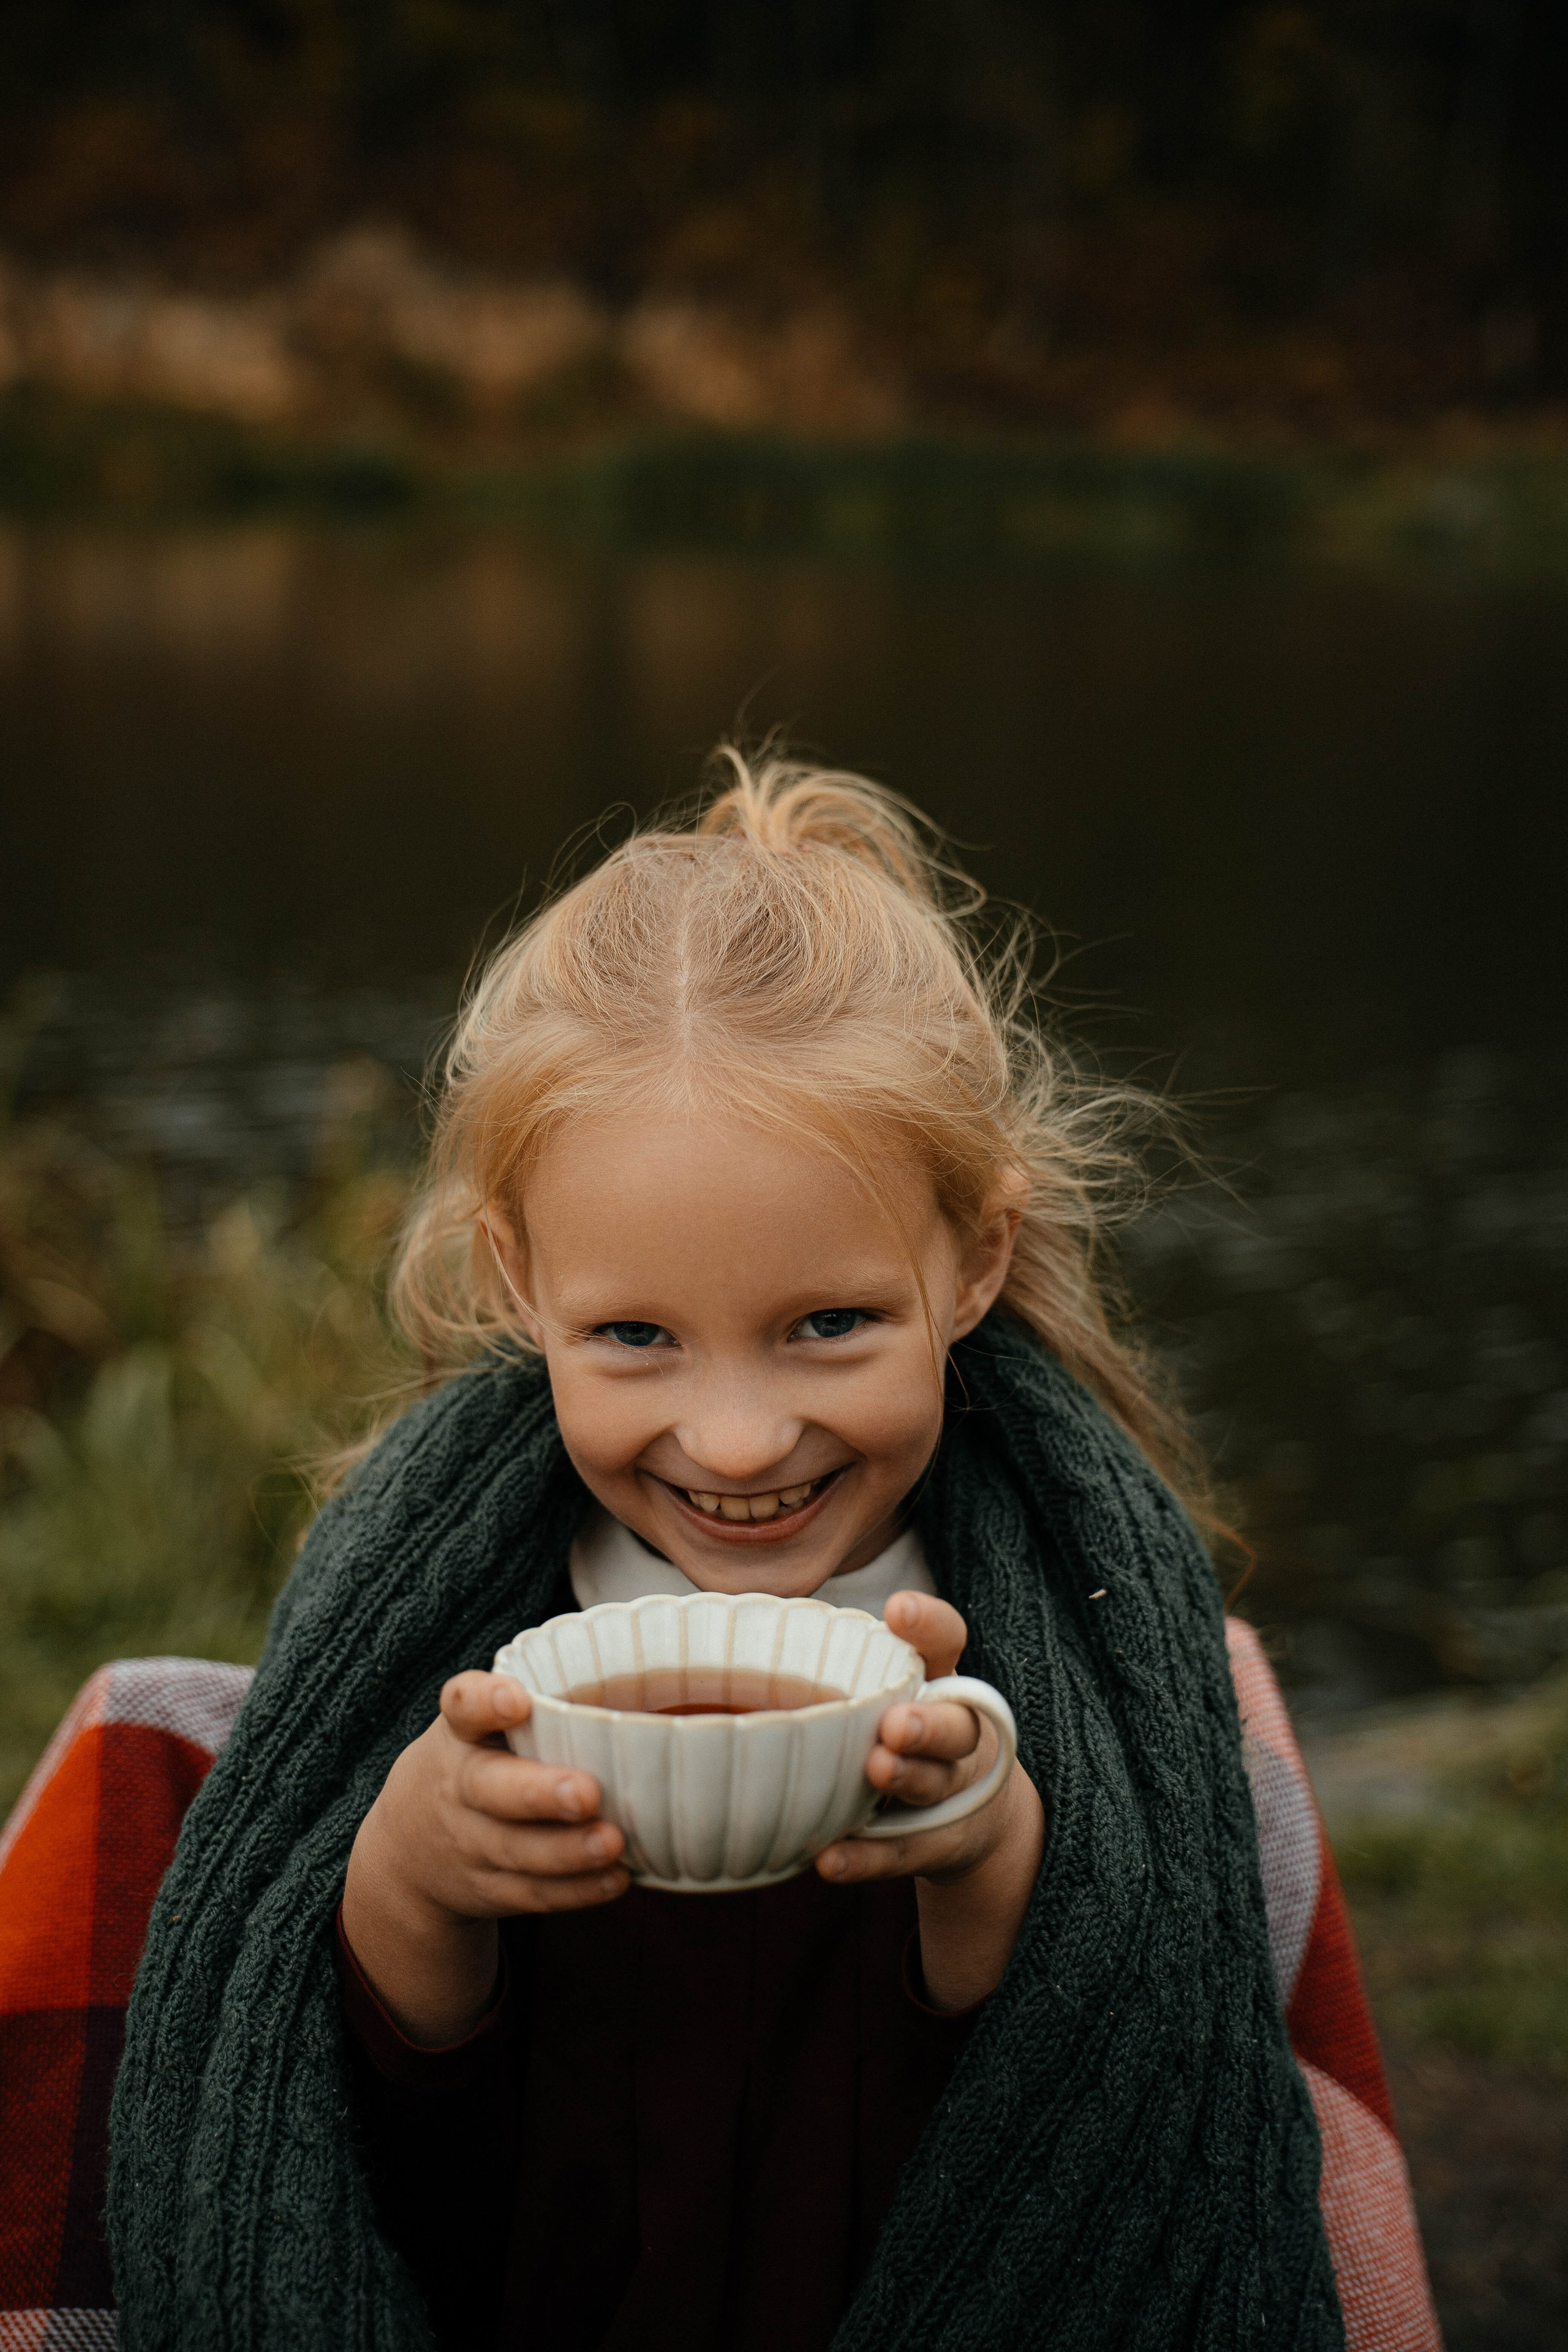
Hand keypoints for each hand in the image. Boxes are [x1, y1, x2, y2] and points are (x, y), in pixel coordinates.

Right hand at [342, 1671, 627, 2042]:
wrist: (410, 1842)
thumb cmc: (480, 1759)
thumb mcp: (484, 1725)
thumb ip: (542, 1707)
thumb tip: (648, 1688)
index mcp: (461, 1732)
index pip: (463, 1706)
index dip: (485, 1703)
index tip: (516, 1700)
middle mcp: (460, 1786)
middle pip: (490, 1790)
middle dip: (538, 1793)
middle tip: (587, 1792)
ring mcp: (471, 1842)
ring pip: (516, 1849)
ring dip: (567, 1851)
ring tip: (613, 1842)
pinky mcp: (489, 1888)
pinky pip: (531, 1893)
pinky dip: (574, 1891)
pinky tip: (615, 1878)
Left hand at [813, 1590, 1043, 2011]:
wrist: (961, 1819)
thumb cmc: (894, 1734)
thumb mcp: (879, 1692)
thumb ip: (827, 1666)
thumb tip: (715, 1644)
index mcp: (936, 1681)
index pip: (944, 1641)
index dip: (927, 1625)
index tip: (896, 1609)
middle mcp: (951, 1733)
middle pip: (955, 1724)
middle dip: (928, 1725)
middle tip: (895, 1725)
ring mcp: (943, 1791)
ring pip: (931, 1784)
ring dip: (906, 1777)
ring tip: (876, 1769)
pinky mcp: (929, 1844)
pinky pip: (899, 1853)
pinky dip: (866, 1858)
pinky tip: (831, 1858)